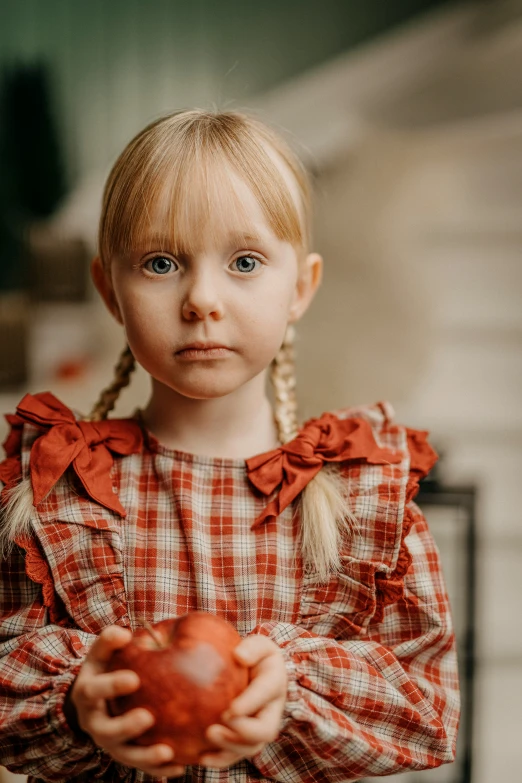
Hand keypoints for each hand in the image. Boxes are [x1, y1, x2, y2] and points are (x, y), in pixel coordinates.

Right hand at [69, 625, 185, 777]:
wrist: (93, 699)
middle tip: (148, 717)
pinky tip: (181, 766)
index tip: (134, 679)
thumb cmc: (104, 668)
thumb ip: (110, 641)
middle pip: (107, 730)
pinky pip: (141, 766)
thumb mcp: (102, 653)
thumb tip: (124, 632)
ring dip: (145, 757)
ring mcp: (109, 743)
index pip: (94, 690)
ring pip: (125, 755)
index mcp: (87, 694)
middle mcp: (94, 722)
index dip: (112, 686)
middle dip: (126, 726)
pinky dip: (159, 769)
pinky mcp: (124, 755)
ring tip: (167, 752)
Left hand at [199, 634, 287, 768]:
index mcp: (275, 681)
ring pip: (251, 747)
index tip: (230, 710)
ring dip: (229, 748)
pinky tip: (202, 758)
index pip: (266, 692)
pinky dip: (220, 759)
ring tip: (207, 737)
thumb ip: (253, 647)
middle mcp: (272, 709)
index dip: (250, 703)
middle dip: (242, 733)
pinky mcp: (244, 738)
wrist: (252, 669)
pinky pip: (236, 754)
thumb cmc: (253, 654)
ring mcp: (259, 726)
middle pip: (265, 730)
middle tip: (215, 728)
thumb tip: (239, 656)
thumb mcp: (258, 644)